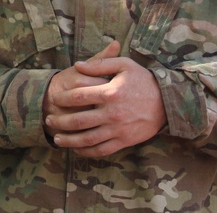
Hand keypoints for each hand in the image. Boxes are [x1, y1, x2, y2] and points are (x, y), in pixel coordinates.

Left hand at [43, 40, 165, 156]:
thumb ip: (99, 63)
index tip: (54, 98)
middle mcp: (112, 113)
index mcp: (110, 93)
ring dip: (69, 141)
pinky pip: (102, 150)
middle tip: (49, 120)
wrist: (168, 102)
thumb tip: (77, 65)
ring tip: (57, 138)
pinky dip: (87, 152)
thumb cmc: (143, 80)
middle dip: (60, 122)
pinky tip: (77, 149)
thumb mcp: (124, 64)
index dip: (62, 98)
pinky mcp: (124, 141)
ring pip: (87, 140)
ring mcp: (118, 130)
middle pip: (78, 121)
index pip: (78, 96)